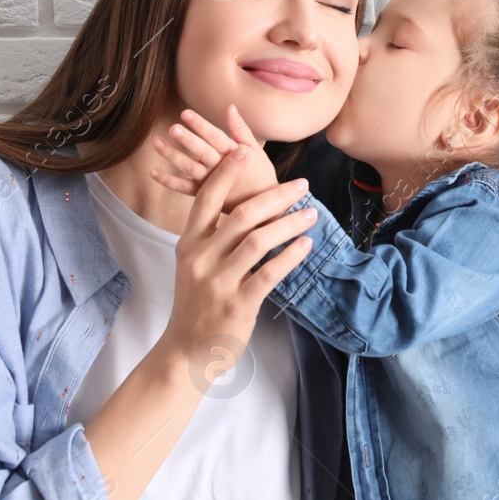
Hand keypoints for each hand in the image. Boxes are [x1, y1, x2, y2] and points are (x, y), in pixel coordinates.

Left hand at [149, 104, 281, 214]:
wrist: (264, 206)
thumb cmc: (260, 174)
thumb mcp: (256, 150)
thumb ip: (241, 129)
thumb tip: (230, 107)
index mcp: (234, 154)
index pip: (216, 137)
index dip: (201, 126)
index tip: (186, 114)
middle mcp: (220, 168)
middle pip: (202, 152)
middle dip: (188, 140)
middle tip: (172, 128)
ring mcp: (211, 183)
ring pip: (190, 168)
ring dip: (172, 156)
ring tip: (156, 143)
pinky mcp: (205, 195)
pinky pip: (184, 189)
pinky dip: (169, 182)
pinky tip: (153, 172)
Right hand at [164, 145, 316, 359]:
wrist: (188, 349)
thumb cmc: (197, 301)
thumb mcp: (194, 263)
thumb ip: (212, 235)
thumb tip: (242, 205)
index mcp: (189, 243)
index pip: (207, 198)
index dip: (227, 172)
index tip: (246, 150)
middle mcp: (201, 258)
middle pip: (241, 215)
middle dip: (275, 196)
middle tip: (301, 185)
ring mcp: (219, 282)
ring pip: (259, 241)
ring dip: (289, 223)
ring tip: (311, 213)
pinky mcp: (238, 304)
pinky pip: (270, 273)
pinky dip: (291, 255)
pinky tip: (306, 244)